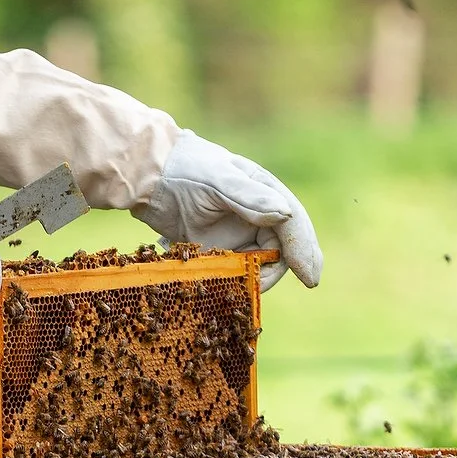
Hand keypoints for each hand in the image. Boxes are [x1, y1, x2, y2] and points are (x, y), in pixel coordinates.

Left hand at [132, 131, 320, 291]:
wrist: (146, 177)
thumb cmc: (182, 170)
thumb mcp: (216, 180)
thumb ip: (249, 197)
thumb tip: (285, 214)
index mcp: (264, 191)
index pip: (293, 223)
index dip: (304, 249)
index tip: (309, 276)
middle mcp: (258, 212)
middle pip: (282, 247)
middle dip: (282, 268)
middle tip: (269, 286)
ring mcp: (239, 231)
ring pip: (262, 262)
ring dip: (257, 277)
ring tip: (238, 283)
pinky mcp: (221, 248)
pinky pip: (238, 270)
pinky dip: (238, 280)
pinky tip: (229, 287)